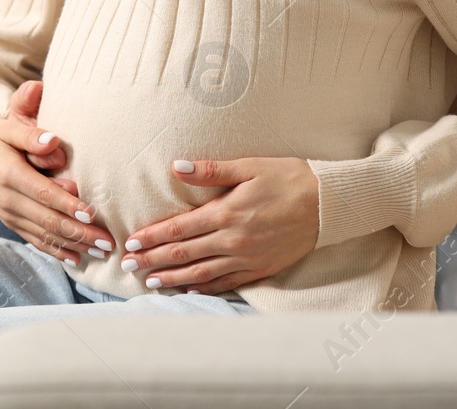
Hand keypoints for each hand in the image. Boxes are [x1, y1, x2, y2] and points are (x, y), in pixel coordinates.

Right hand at [0, 82, 113, 266]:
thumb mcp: (7, 128)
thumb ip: (30, 136)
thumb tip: (53, 141)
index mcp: (9, 174)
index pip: (43, 194)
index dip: (67, 205)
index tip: (91, 214)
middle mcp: (8, 200)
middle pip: (48, 221)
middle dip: (80, 233)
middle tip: (107, 242)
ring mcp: (9, 215)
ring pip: (45, 236)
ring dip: (74, 246)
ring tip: (101, 253)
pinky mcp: (11, 223)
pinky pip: (35, 241)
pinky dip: (56, 251)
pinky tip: (76, 259)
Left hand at [119, 157, 318, 294]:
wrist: (327, 203)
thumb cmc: (287, 178)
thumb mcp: (249, 167)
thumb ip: (210, 170)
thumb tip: (175, 167)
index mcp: (226, 213)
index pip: (179, 229)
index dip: (153, 237)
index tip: (132, 243)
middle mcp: (233, 240)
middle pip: (184, 254)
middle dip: (154, 261)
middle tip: (129, 267)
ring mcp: (247, 258)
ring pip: (202, 273)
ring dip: (174, 279)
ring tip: (151, 282)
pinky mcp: (261, 268)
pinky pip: (228, 283)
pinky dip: (206, 288)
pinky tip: (191, 290)